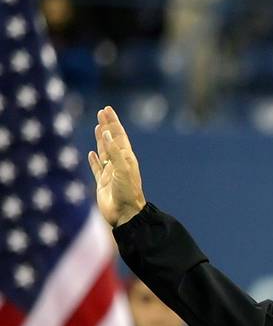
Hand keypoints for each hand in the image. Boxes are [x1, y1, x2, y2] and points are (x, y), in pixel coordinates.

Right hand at [88, 107, 145, 226]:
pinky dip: (94, 160)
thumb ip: (114, 152)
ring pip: (104, 152)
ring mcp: (111, 173)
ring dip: (101, 140)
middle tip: (102, 112)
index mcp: (127, 159)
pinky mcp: (103, 184)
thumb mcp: (123, 170)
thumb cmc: (127, 192)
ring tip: (98, 127)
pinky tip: (92, 154)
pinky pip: (97, 169)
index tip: (107, 110)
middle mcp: (119, 164)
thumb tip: (106, 134)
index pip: (119, 136)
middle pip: (111, 141)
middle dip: (107, 126)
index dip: (113, 122)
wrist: (125, 215)